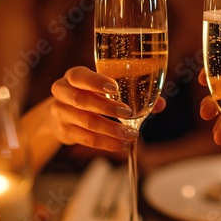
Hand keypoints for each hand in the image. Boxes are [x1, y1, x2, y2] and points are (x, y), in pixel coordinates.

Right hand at [50, 66, 165, 150]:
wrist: (63, 113)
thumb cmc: (91, 96)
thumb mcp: (105, 89)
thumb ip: (133, 93)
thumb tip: (160, 105)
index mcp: (74, 76)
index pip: (80, 76)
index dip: (96, 82)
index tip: (114, 88)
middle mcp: (62, 92)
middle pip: (81, 100)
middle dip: (106, 108)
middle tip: (128, 114)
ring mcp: (60, 112)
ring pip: (85, 122)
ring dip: (109, 130)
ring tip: (130, 135)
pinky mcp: (64, 131)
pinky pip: (85, 139)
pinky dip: (105, 143)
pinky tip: (120, 144)